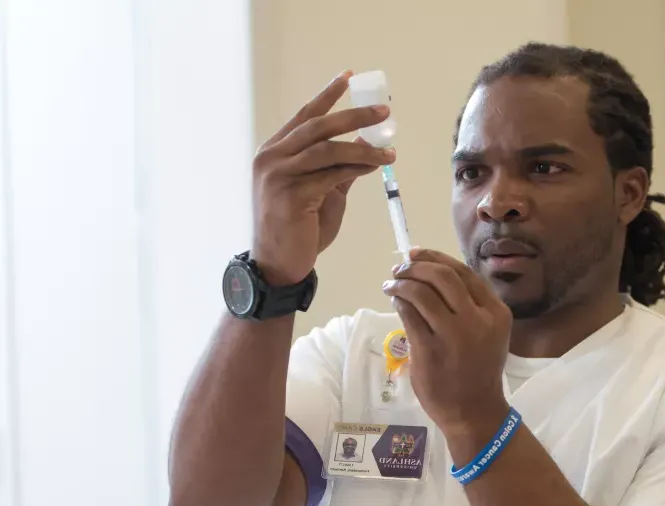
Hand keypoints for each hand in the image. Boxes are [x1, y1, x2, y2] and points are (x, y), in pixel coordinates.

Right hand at [252, 70, 395, 285]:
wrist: (279, 264)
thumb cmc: (300, 229)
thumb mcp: (322, 191)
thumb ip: (340, 166)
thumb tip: (364, 141)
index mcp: (274, 151)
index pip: (304, 116)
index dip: (328, 96)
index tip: (350, 78)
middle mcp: (271, 158)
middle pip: (317, 126)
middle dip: (353, 116)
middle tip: (383, 112)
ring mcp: (278, 176)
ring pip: (326, 149)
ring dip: (362, 148)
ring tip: (389, 150)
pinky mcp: (291, 196)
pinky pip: (330, 176)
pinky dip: (355, 169)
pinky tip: (375, 167)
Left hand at [383, 249, 511, 442]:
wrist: (474, 411)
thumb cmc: (479, 371)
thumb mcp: (489, 333)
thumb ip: (471, 306)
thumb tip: (433, 274)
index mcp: (496, 312)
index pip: (463, 273)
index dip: (436, 258)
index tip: (416, 254)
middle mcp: (477, 319)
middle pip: (442, 276)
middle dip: (416, 266)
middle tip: (400, 268)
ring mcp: (453, 335)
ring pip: (421, 292)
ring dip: (402, 282)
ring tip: (392, 284)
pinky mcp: (429, 349)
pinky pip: (409, 314)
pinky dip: (399, 301)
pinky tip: (394, 301)